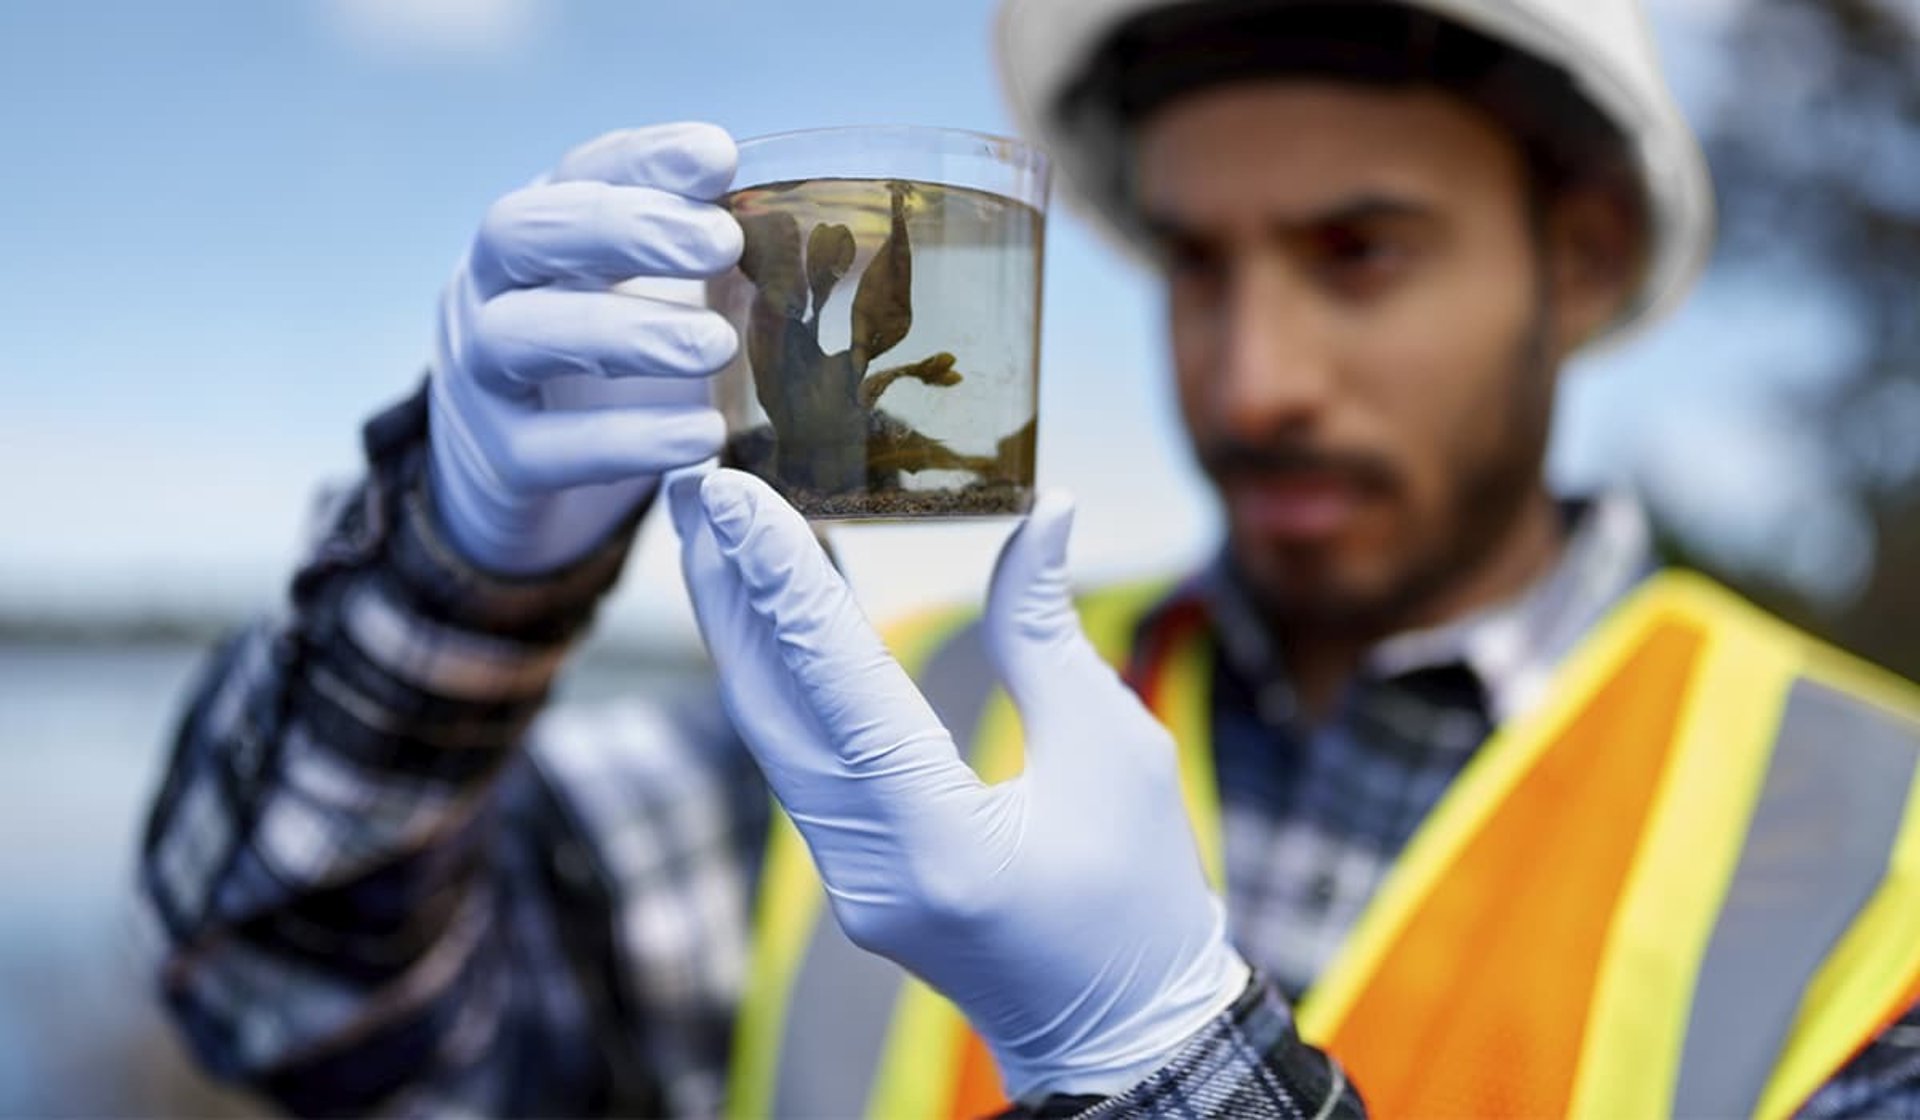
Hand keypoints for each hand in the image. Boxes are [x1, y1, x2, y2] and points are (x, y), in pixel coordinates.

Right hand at [429, 123, 743, 574]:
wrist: (521, 471)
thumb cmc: (609, 363)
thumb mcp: (650, 295)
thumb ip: (702, 262)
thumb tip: (806, 232)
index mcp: (538, 232)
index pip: (577, 173)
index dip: (644, 161)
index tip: (720, 158)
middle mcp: (488, 288)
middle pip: (521, 232)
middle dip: (623, 229)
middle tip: (722, 242)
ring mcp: (480, 375)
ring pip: (519, 336)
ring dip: (624, 333)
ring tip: (716, 345)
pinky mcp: (500, 462)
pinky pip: (550, 449)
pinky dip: (629, 440)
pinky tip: (702, 436)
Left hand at [670, 470, 1247, 1100]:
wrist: (1122, 1031)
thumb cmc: (1139, 897)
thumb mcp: (1116, 750)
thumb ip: (1048, 631)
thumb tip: (1043, 509)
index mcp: (940, 842)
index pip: (840, 686)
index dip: (785, 579)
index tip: (733, 494)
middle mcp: (868, 868)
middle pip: (770, 708)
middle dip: (727, 589)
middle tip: (697, 483)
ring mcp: (847, 880)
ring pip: (771, 733)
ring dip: (742, 627)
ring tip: (717, 528)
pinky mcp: (849, 872)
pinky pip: (796, 757)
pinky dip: (780, 676)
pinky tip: (772, 608)